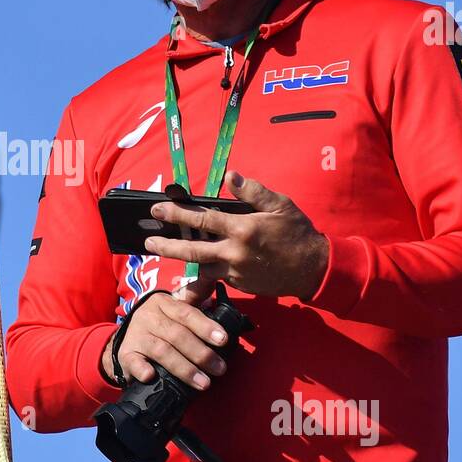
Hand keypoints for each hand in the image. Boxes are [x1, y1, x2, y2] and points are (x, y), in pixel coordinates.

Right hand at [102, 292, 231, 389]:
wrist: (128, 338)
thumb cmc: (161, 326)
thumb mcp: (175, 310)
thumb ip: (196, 303)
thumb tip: (220, 296)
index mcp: (164, 303)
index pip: (186, 313)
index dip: (206, 327)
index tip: (223, 340)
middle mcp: (148, 316)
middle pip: (177, 334)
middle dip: (201, 353)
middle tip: (219, 369)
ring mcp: (136, 335)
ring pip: (162, 350)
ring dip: (185, 369)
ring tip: (203, 382)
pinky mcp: (125, 354)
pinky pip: (133, 362)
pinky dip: (141, 369)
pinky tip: (151, 376)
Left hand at [144, 170, 329, 304]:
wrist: (313, 269)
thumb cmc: (297, 232)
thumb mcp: (280, 204)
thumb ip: (252, 191)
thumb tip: (229, 177)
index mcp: (242, 229)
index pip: (202, 219)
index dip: (177, 214)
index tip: (158, 209)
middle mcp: (235, 252)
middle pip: (192, 250)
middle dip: (167, 245)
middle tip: (148, 242)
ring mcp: (236, 271)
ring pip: (200, 267)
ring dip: (179, 262)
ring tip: (160, 255)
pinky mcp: (240, 284)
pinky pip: (216, 277)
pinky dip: (201, 275)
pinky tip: (187, 271)